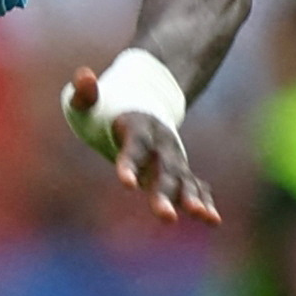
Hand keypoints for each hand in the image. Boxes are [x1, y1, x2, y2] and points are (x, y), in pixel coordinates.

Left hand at [65, 66, 219, 225]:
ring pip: (184, 178)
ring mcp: (172, 156)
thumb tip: (84, 76)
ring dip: (192, 198)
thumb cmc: (105, 106)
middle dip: (165, 193)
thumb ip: (85, 94)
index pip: (134, 145)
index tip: (125, 183)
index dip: (129, 163)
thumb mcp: (89, 100)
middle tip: (165, 217)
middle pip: (164, 169)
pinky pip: (194, 184)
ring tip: (202, 216)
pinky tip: (212, 219)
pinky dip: (203, 199)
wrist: (142, 97)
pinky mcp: (177, 168)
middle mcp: (160, 142)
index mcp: (138, 126)